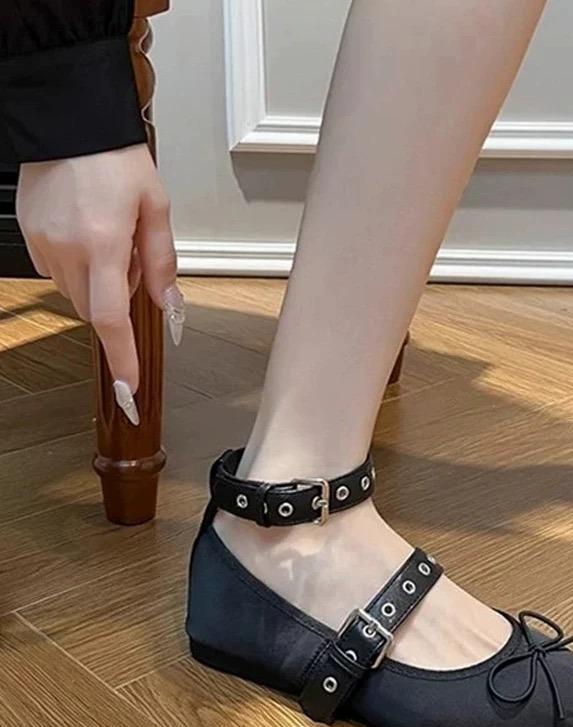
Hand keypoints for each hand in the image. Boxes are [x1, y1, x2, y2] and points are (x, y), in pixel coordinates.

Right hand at [16, 143, 183, 424]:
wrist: (69, 118)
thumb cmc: (117, 158)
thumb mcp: (156, 208)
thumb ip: (162, 262)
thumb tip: (168, 305)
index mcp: (104, 244)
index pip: (111, 318)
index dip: (121, 356)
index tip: (129, 386)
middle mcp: (67, 249)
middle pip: (94, 308)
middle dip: (117, 300)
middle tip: (132, 259)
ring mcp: (42, 243)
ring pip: (75, 291)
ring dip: (98, 282)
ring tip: (109, 237)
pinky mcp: (28, 234)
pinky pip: (56, 270)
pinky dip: (77, 266)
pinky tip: (87, 232)